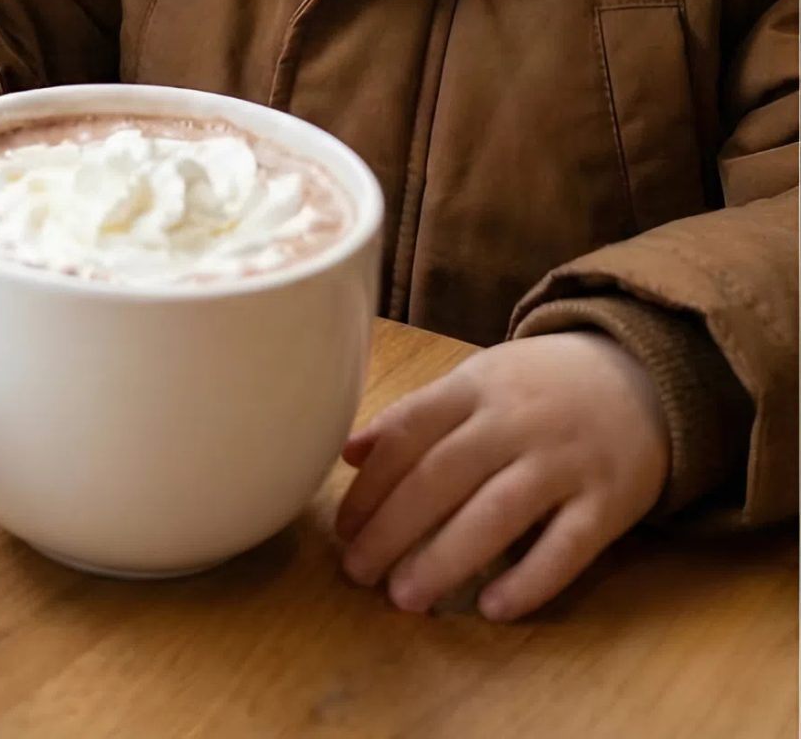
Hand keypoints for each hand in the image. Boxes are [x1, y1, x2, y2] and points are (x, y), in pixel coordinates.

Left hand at [335, 332, 668, 619]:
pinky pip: (567, 546)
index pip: (409, 432)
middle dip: (393, 528)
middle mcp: (514, 420)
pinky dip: (529, 580)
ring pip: (496, 513)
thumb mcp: (476, 382)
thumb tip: (347, 451)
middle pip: (442, 475)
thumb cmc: (539, 388)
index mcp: (474, 386)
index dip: (371, 484)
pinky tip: (492, 608)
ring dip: (446, 559)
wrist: (642, 376)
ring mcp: (563, 461)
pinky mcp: (609, 501)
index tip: (343, 528)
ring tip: (406, 598)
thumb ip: (416, 416)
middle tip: (358, 573)